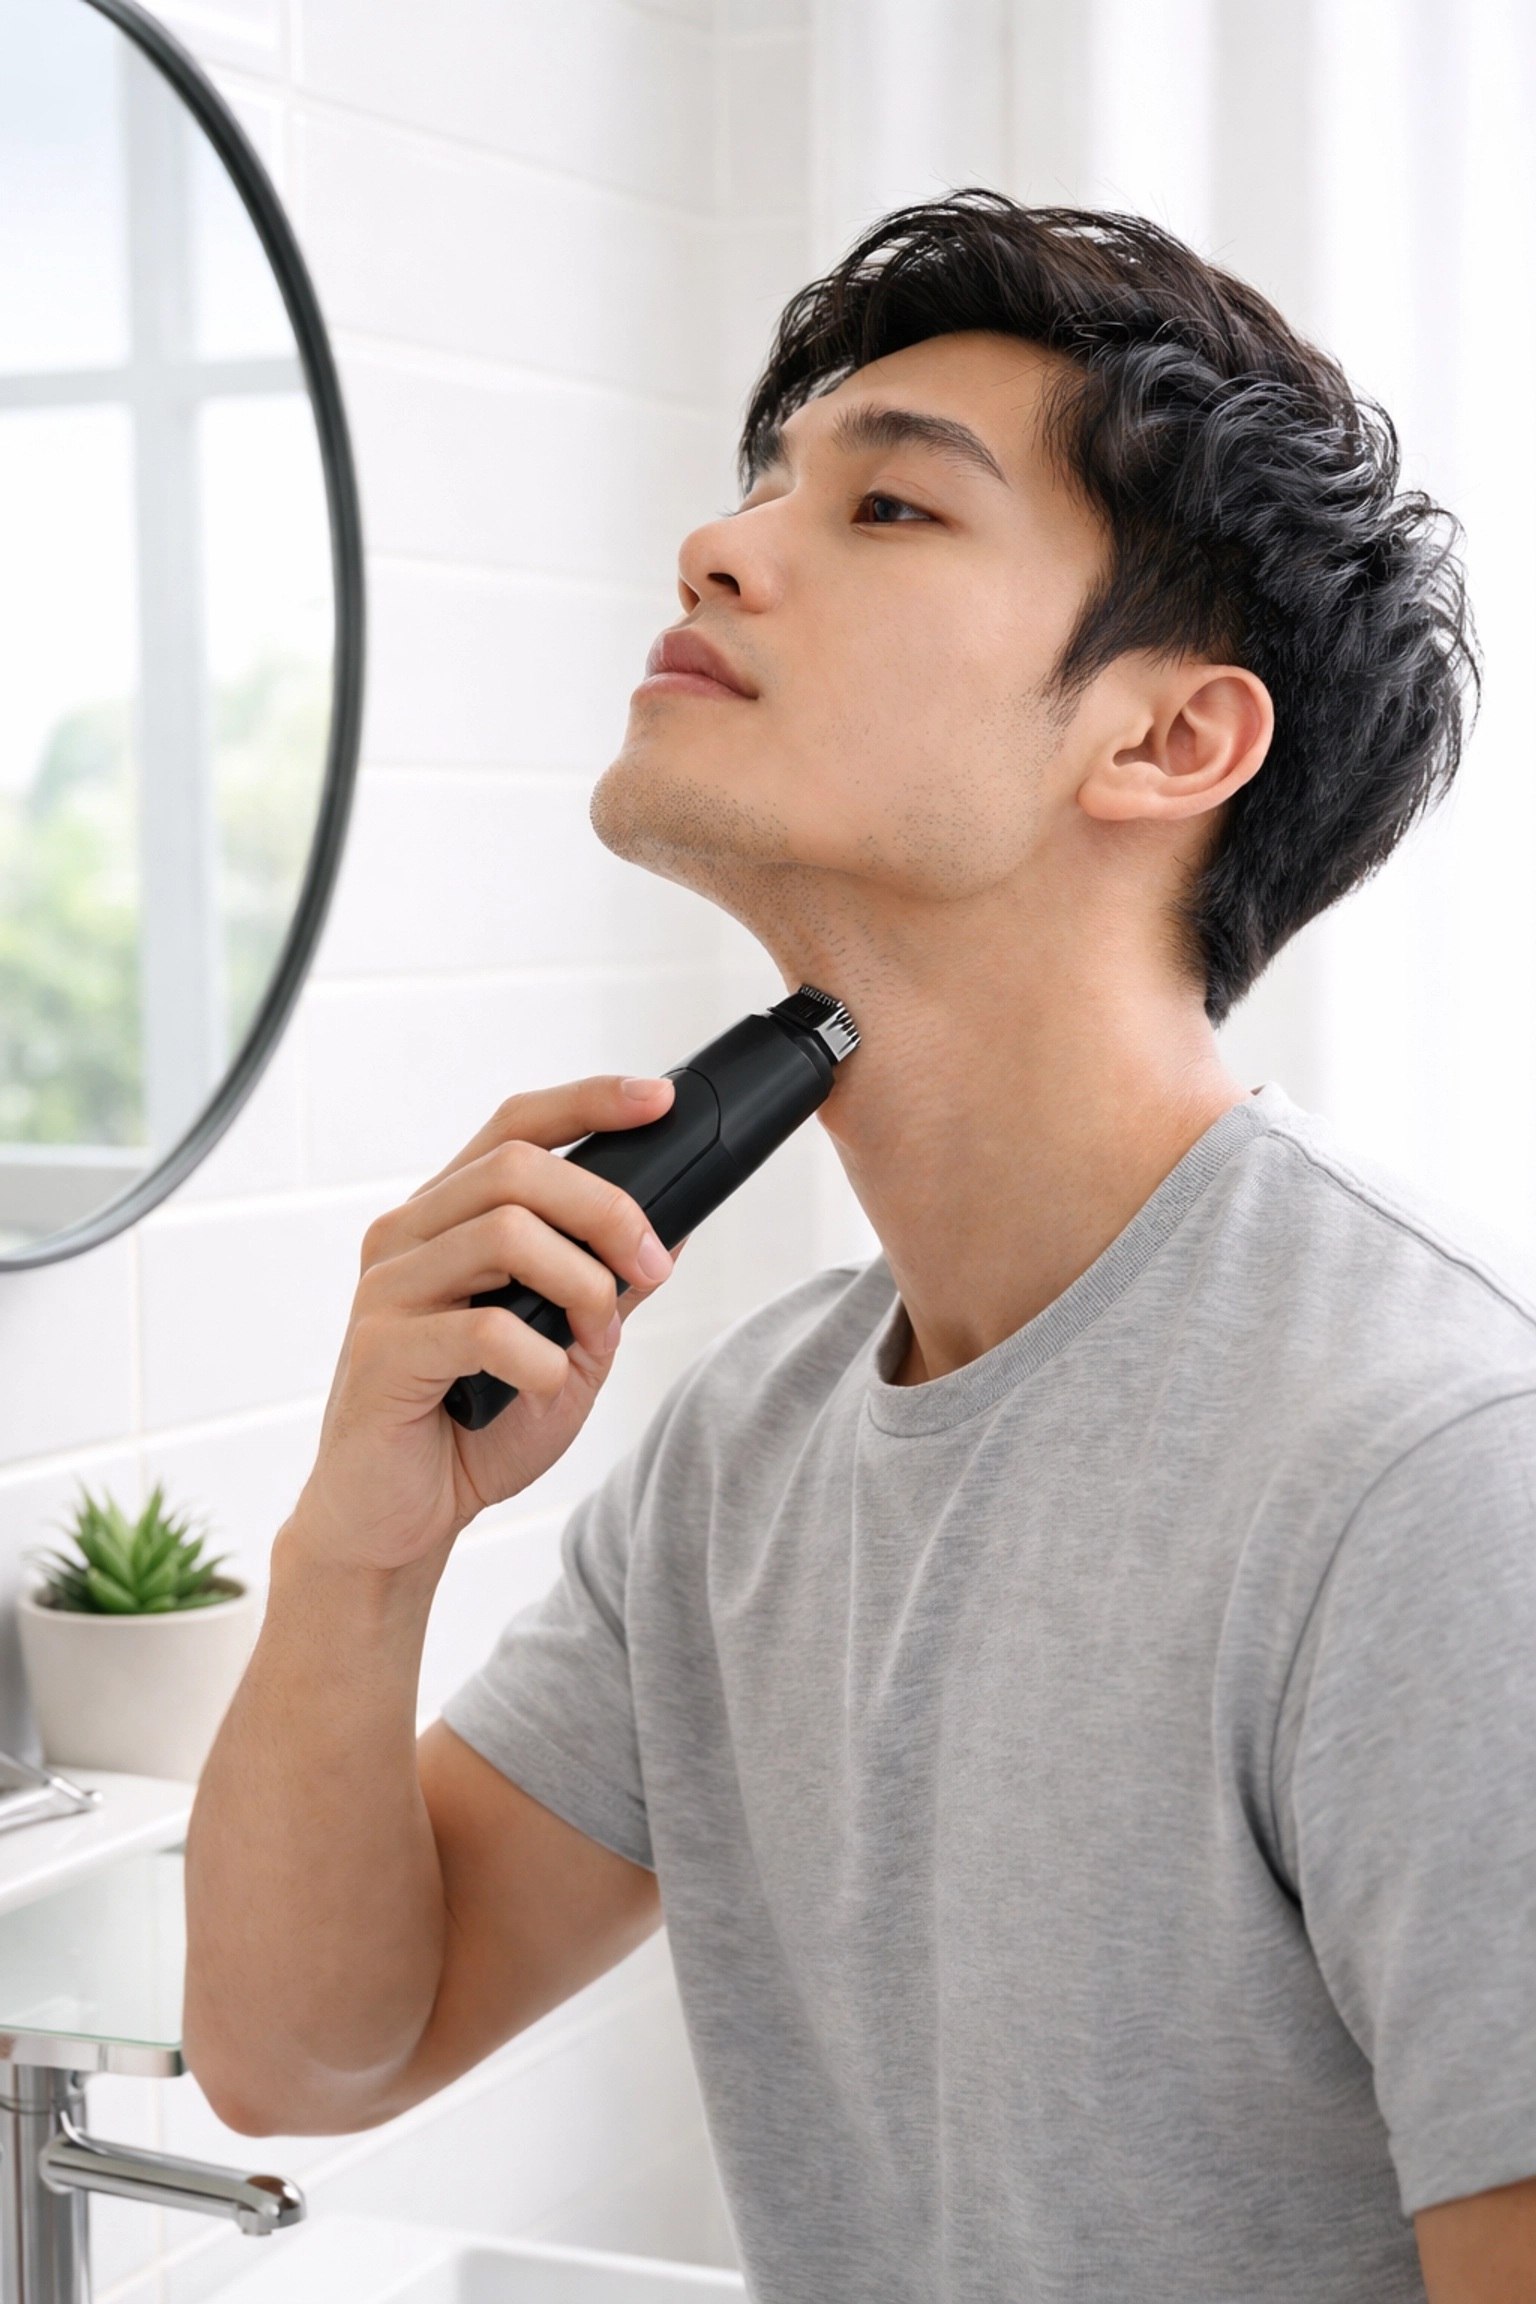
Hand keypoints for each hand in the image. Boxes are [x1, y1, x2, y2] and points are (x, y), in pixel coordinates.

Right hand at [290, 1075, 676, 1576]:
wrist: (398, 1521)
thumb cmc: (473, 1430)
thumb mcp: (565, 1348)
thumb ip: (606, 1288)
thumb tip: (674, 1227)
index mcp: (446, 1218)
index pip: (514, 1127)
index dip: (588, 1102)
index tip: (658, 1098)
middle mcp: (407, 1237)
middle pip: (517, 1170)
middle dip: (606, 1209)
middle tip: (650, 1265)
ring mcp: (387, 1290)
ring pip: (503, 1233)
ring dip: (580, 1284)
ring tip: (595, 1337)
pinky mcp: (381, 1352)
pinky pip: (483, 1328)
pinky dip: (541, 1358)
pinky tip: (544, 1386)